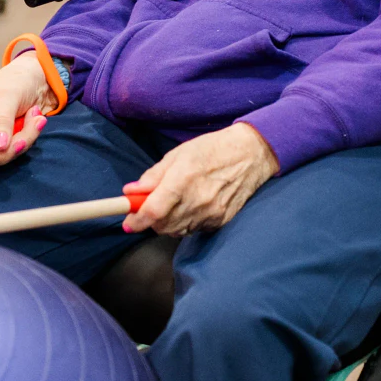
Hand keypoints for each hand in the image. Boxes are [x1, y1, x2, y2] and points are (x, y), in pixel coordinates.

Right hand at [0, 50, 58, 167]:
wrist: (41, 80)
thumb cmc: (17, 80)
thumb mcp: (9, 94)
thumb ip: (2, 119)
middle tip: (21, 140)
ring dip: (21, 142)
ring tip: (36, 119)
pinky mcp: (6, 144)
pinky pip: (14, 153)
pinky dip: (29, 138)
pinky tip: (37, 120)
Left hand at [124, 123, 277, 237]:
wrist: (251, 154)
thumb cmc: (213, 149)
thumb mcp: (178, 154)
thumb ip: (153, 176)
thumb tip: (132, 191)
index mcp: (183, 179)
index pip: (153, 211)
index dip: (137, 220)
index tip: (128, 222)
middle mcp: (198, 200)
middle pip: (163, 226)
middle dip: (151, 221)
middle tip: (150, 209)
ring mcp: (211, 212)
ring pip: (178, 231)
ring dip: (168, 223)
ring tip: (174, 204)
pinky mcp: (221, 220)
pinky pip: (194, 229)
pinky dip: (187, 222)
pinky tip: (192, 206)